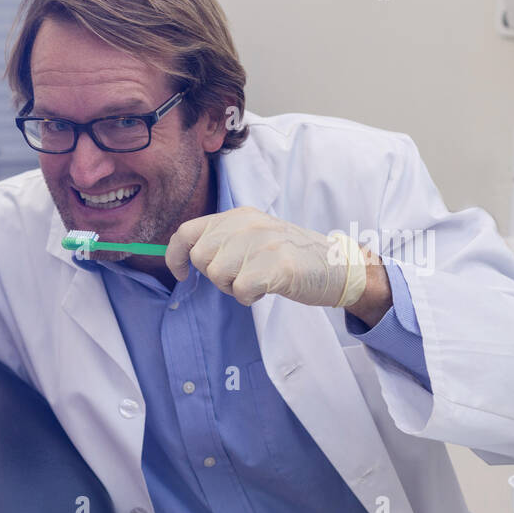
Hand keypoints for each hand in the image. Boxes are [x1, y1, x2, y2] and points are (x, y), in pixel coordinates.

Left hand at [165, 206, 367, 308]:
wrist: (338, 267)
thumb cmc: (291, 258)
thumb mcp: (254, 237)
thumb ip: (223, 240)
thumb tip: (186, 255)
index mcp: (239, 215)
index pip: (187, 231)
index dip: (175, 256)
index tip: (181, 275)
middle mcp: (248, 223)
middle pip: (201, 258)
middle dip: (216, 276)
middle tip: (243, 276)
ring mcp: (262, 242)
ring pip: (218, 275)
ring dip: (235, 287)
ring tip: (260, 280)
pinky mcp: (275, 264)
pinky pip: (240, 290)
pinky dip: (250, 297)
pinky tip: (268, 288)